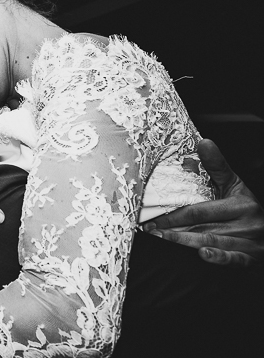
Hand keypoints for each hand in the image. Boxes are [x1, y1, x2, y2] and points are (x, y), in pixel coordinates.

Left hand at [144, 139, 263, 266]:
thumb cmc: (247, 208)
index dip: (175, 215)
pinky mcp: (250, 259)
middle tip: (151, 231)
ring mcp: (250, 243)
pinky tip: (203, 255)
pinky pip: (234, 259)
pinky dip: (218, 258)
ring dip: (185, 243)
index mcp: (241, 205)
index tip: (154, 219)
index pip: (201, 210)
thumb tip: (204, 142)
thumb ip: (217, 166)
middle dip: (174, 230)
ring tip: (163, 241)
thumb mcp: (235, 185)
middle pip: (203, 227)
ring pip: (213, 242)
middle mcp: (246, 224)